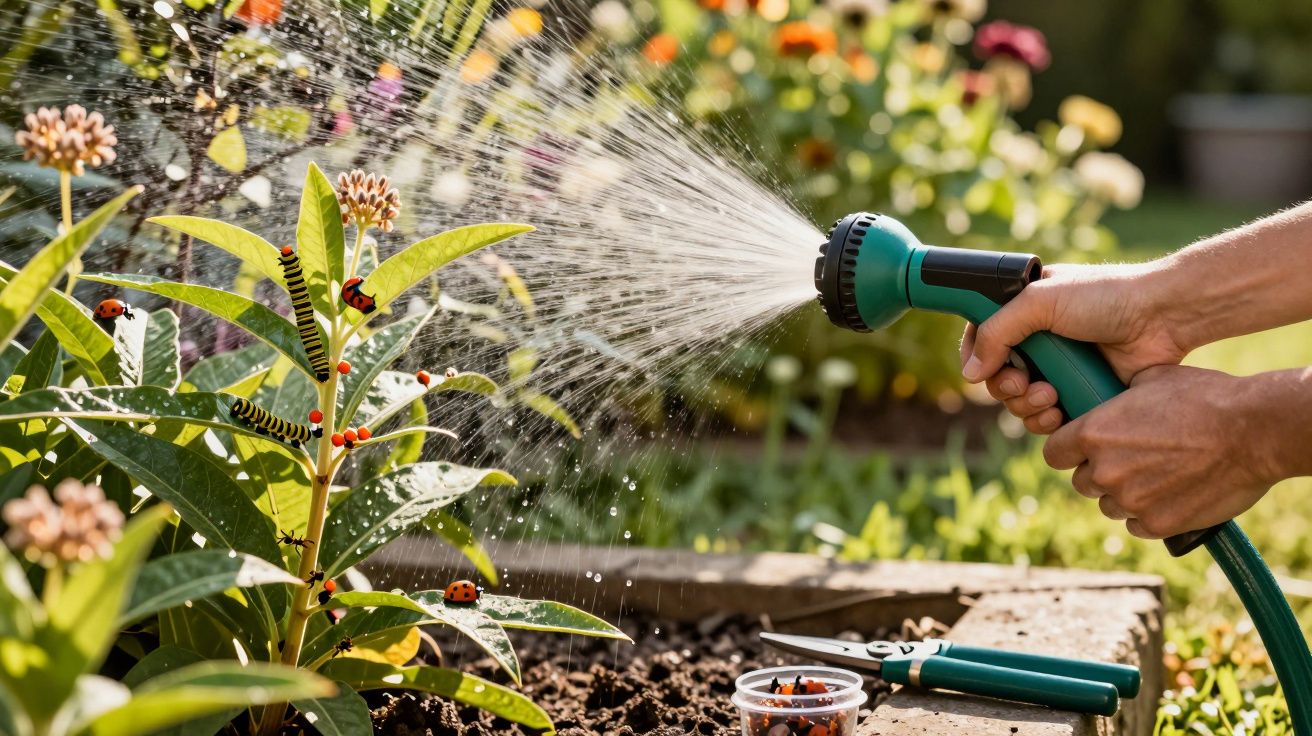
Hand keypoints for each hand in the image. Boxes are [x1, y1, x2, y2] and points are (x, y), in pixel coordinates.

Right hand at [959, 263, 1186, 432]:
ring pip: (1019, 402)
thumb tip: (970, 374)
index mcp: (1023, 310)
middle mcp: (1037, 341)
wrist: (1162, 317)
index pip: (981, 338)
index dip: (975, 357)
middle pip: (996, 377)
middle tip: (1023, 384)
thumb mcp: (1040, 302)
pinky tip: (1059, 412)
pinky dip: (1046, 420)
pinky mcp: (1079, 392)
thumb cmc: (1105, 297)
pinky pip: (1047, 418)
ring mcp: (1059, 368)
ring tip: (1050, 397)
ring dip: (1025, 406)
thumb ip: (997, 332)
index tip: (980, 369)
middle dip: (1004, 387)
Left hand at [1042, 365, 1274, 538]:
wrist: (1254, 431)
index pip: (1054, 453)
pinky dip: (1150, 515)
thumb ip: (1120, 395)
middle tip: (1131, 460)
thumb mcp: (1153, 379)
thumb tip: (1113, 397)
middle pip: (1082, 482)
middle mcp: (1105, 471)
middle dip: (1100, 473)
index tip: (1083, 450)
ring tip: (1157, 476)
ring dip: (1125, 495)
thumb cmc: (1205, 397)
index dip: (1068, 451)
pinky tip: (1171, 495)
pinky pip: (1138, 525)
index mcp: (1093, 433)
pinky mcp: (1158, 524)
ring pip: (1110, 506)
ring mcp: (1131, 501)